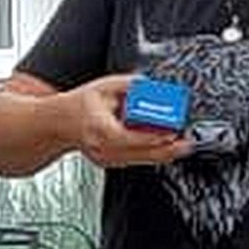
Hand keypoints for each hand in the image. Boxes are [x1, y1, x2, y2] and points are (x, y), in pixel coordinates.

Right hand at [70, 73, 190, 167]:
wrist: (61, 123)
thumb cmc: (81, 104)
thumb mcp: (106, 86)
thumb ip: (132, 85)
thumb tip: (155, 88)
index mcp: (100, 128)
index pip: (131, 137)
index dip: (154, 136)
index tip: (173, 131)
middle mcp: (102, 147)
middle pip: (140, 154)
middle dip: (167, 150)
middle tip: (187, 144)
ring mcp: (105, 158)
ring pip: (140, 160)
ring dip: (162, 154)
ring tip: (181, 147)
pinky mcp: (110, 162)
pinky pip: (135, 161)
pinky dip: (150, 154)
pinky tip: (164, 149)